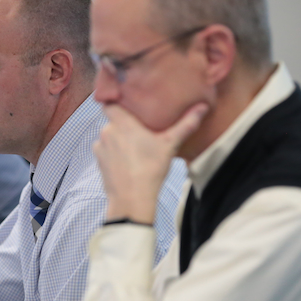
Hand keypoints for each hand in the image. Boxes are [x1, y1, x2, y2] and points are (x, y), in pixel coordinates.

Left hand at [93, 102, 208, 222]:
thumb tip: (203, 107)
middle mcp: (107, 131)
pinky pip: (105, 151)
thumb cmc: (150, 168)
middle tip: (140, 129)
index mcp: (122, 122)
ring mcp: (100, 147)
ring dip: (118, 139)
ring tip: (134, 147)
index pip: (109, 102)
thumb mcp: (170, 144)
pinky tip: (126, 160)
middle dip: (123, 123)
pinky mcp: (98, 162)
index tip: (127, 103)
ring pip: (109, 136)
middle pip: (113, 120)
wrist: (132, 199)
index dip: (116, 101)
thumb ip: (185, 124)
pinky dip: (113, 153)